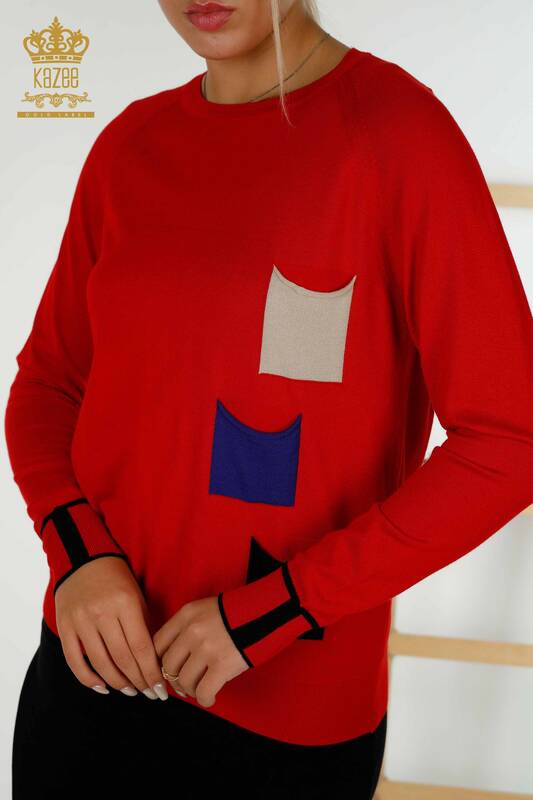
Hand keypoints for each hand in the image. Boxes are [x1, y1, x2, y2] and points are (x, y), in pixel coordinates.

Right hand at [55, 556, 166, 699]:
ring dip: (118, 683)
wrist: (83, 558)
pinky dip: (88, 679)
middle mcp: (102, 613)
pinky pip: (74, 661)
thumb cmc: (118, 578)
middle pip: (122, 658)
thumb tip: (155, 660)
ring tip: (131, 691)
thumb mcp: (137, 595)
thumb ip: (144, 625)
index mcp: (125, 603)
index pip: (141, 647)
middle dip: (139, 681)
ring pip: (100, 663)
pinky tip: (103, 686)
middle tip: (150, 694)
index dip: (152, 672)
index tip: (161, 689)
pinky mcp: (65, 626)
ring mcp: (80, 620)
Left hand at [153, 597, 249, 707]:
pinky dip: (205, 699)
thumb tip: (175, 658)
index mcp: (186, 614)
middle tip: (184, 685)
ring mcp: (206, 648)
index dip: (158, 662)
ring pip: (184, 681)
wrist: (269, 610)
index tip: (166, 671)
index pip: (157, 643)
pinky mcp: (222, 665)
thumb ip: (188, 627)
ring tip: (200, 690)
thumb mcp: (207, 609)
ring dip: (190, 691)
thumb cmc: (239, 612)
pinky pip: (203, 692)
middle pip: (168, 665)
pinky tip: (210, 698)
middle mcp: (192, 630)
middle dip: (174, 679)